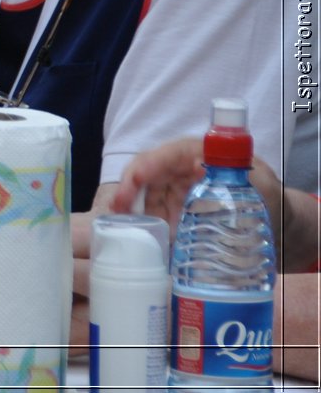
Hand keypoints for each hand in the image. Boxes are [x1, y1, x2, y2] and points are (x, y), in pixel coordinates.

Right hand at [111, 137, 284, 228]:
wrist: (276, 223)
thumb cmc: (269, 197)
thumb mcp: (262, 187)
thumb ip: (241, 179)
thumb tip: (209, 175)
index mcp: (200, 154)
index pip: (167, 154)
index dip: (147, 165)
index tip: (134, 181)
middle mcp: (183, 168)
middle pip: (147, 175)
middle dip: (130, 192)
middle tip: (119, 214)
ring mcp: (178, 189)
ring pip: (149, 197)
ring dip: (142, 216)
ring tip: (140, 236)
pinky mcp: (178, 209)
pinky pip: (158, 216)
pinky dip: (153, 228)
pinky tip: (154, 243)